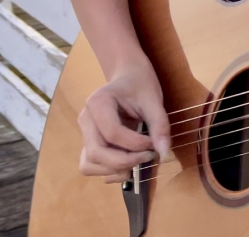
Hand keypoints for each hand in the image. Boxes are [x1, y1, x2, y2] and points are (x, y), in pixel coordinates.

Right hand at [77, 60, 172, 182]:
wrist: (128, 77)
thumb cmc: (140, 84)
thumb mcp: (153, 99)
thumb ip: (159, 125)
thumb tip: (164, 153)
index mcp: (98, 103)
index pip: (112, 133)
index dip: (135, 144)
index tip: (153, 143)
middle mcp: (85, 119)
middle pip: (96, 152)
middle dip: (124, 161)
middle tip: (148, 156)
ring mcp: (84, 133)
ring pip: (89, 164)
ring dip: (114, 170)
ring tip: (137, 162)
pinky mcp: (89, 143)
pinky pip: (90, 165)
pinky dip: (108, 172)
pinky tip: (127, 166)